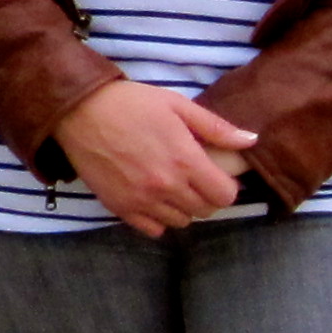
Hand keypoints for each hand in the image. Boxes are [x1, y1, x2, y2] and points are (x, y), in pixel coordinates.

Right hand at [53, 79, 258, 239]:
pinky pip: (152, 228)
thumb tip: (251, 141)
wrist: (80, 112)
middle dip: (206, 196)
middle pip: (204, 211)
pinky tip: (153, 198)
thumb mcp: (178, 105)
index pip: (224, 196)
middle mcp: (166, 187)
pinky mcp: (120, 208)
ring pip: (180, 221)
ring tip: (173, 187)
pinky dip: (158, 218)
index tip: (217, 175)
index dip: (226, 187)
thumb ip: (216, 127)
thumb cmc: (131, 103)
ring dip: (183, 208)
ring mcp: (142, 201)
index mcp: (185, 161)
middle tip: (195, 178)